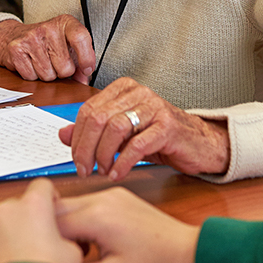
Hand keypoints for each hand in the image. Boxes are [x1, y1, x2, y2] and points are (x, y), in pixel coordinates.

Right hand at [0, 15, 94, 83]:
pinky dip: (32, 75)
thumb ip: (79, 61)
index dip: (86, 58)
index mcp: (65, 23)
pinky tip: (30, 64)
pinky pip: (32, 77)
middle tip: (54, 62)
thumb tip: (84, 79)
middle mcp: (48, 28)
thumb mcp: (65, 45)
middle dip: (62, 72)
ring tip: (41, 61)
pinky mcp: (17, 50)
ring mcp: (31, 38)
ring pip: (48, 75)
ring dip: (46, 75)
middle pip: (65, 67)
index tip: (87, 69)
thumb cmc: (44, 43)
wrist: (10, 36)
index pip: (80, 38)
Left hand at [0, 179, 84, 262]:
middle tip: (43, 240)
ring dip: (13, 236)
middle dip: (30, 219)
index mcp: (32, 205)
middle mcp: (6, 212)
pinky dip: (0, 252)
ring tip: (27, 259)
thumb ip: (65, 237)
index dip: (51, 196)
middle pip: (20, 205)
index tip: (53, 208)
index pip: (42, 185)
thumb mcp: (72, 253)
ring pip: (3, 226)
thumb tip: (61, 242)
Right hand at [56, 187, 199, 262]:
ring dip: (65, 224)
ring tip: (81, 248)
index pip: (50, 224)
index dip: (47, 243)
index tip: (53, 257)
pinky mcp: (116, 194)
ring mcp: (110, 193)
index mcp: (97, 216)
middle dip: (51, 230)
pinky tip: (92, 238)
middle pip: (56, 207)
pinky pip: (85, 201)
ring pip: (70, 203)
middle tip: (61, 252)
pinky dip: (80, 218)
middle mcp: (101, 198)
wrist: (185, 250)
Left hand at [58, 78, 229, 180]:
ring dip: (103, 155)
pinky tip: (118, 173)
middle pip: (99, 118)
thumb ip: (93, 132)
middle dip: (86, 148)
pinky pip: (137, 145)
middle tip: (84, 169)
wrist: (199, 144)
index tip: (76, 159)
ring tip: (102, 171)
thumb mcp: (122, 134)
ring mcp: (155, 108)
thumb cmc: (159, 138)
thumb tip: (62, 135)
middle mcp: (139, 93)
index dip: (78, 137)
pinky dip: (122, 162)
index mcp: (124, 89)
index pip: (89, 109)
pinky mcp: (168, 127)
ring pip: (115, 128)